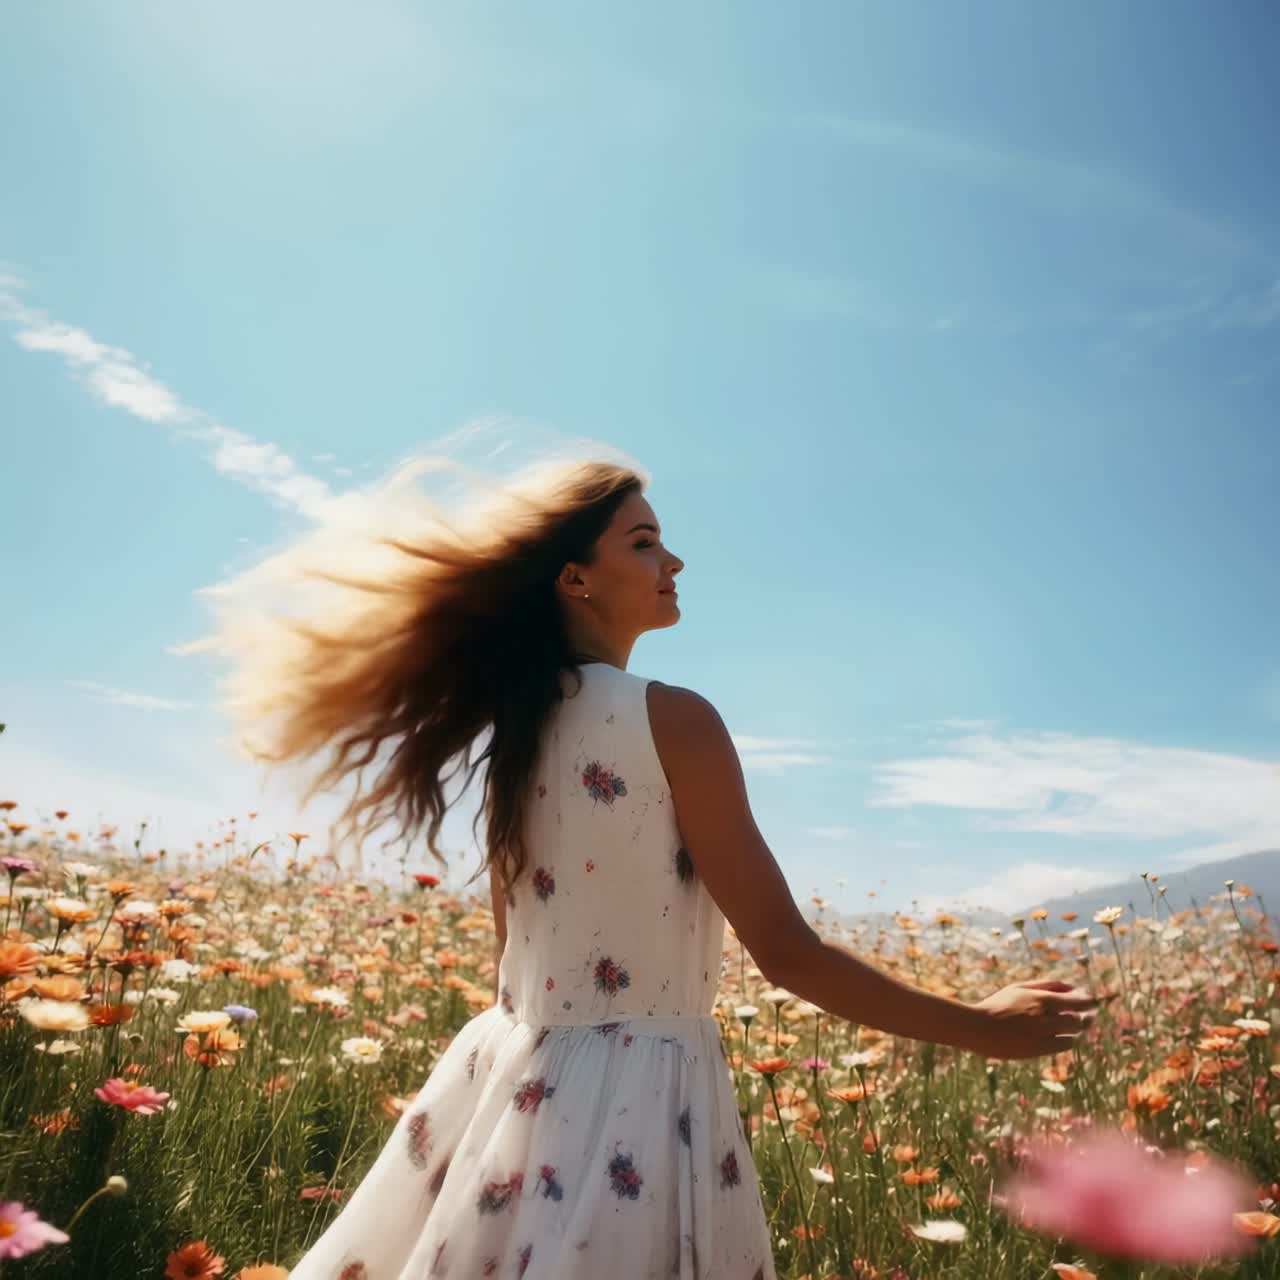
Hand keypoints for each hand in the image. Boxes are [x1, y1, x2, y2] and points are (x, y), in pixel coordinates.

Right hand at [963, 979, 1100, 1060]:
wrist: (979, 1028)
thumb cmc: (998, 1004)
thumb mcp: (1020, 988)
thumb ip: (1046, 985)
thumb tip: (1070, 986)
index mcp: (1043, 999)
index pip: (1079, 1001)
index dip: (1089, 1002)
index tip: (1091, 1002)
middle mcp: (1047, 1018)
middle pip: (1079, 1020)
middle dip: (1086, 1018)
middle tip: (1087, 1016)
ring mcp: (1044, 1036)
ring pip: (1073, 1035)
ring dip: (1076, 1031)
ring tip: (1074, 1026)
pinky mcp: (1039, 1050)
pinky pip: (1062, 1046)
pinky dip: (1066, 1040)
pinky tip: (1062, 1036)